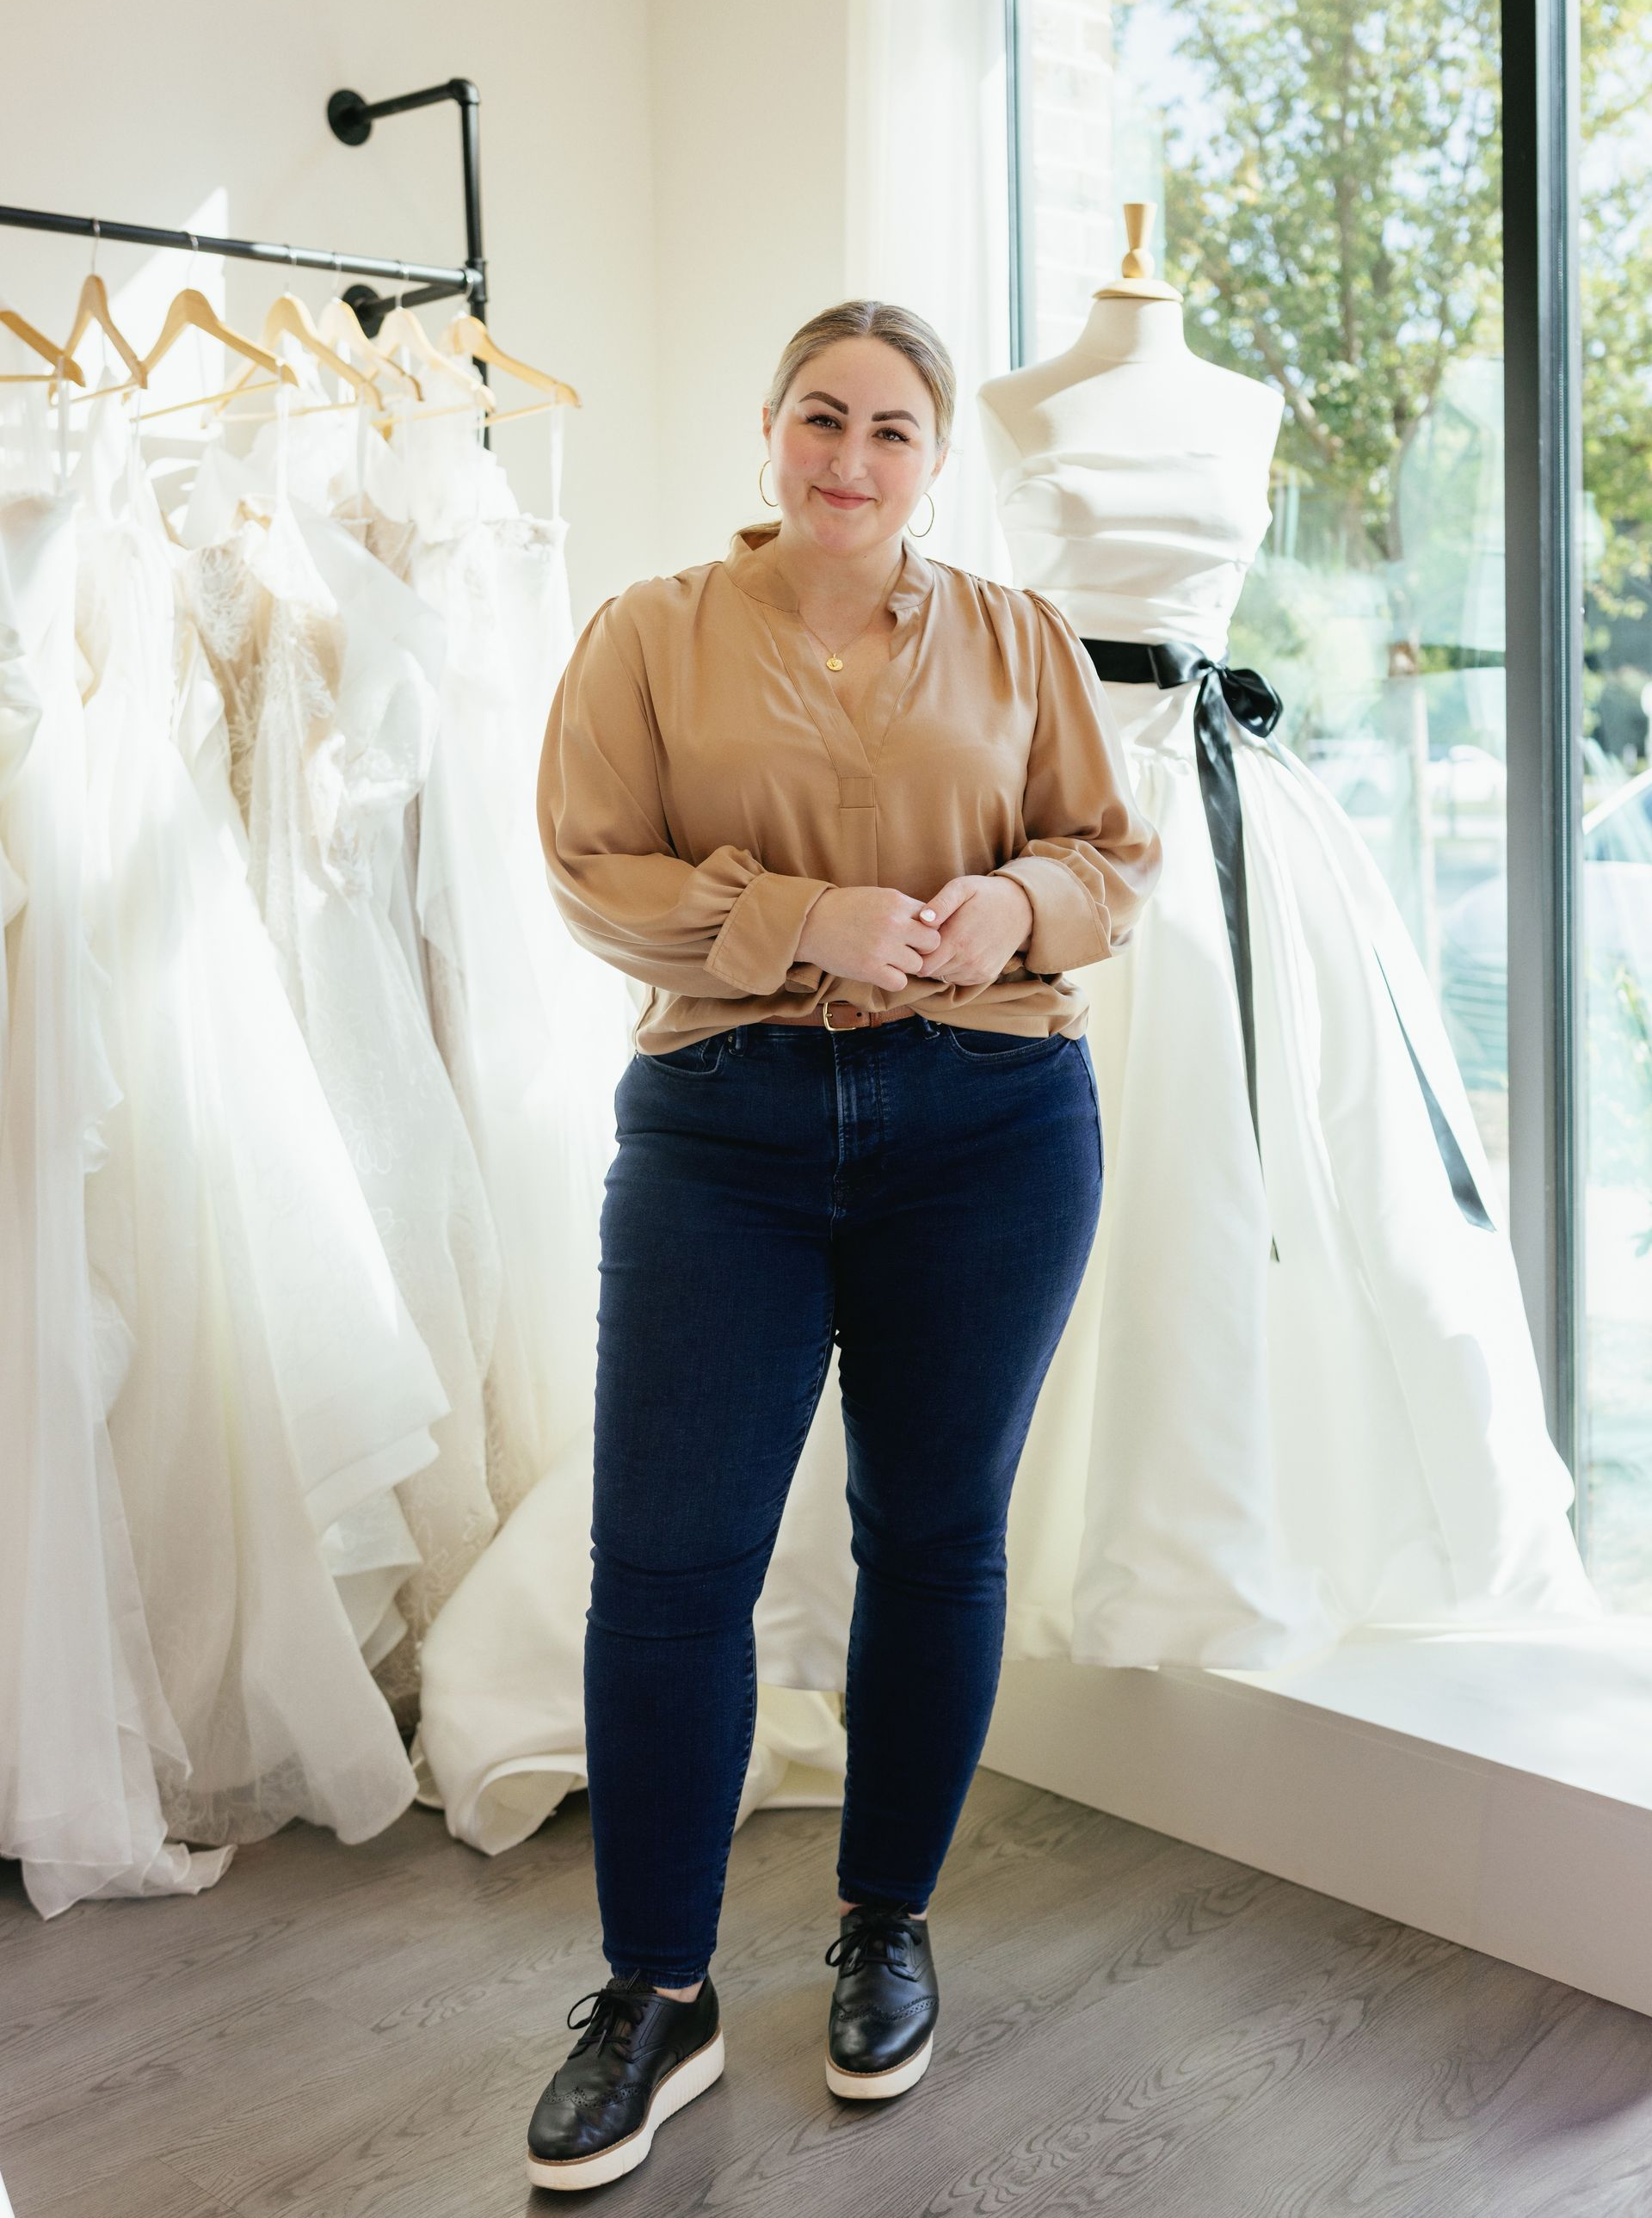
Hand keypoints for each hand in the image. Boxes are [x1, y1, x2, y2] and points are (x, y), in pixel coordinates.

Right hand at [796, 885, 943, 990]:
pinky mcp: (870, 969)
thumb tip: (930, 922)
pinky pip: (900, 982)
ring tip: (888, 960)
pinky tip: (881, 971)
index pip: (933, 919)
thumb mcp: (877, 896)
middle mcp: (894, 924)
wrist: (810, 922)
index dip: (925, 928)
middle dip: (922, 948)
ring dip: (906, 965)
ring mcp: (883, 947)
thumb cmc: (844, 908)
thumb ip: (903, 908)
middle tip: (906, 949)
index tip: (912, 933)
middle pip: (933, 943)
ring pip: (917, 965)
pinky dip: (893, 979)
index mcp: (897, 902)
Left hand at [911, 875, 1032, 984]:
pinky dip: (954, 968)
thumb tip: (922, 920)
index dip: (915, 952)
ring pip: (944, 977)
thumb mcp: (962, 887)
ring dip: (940, 964)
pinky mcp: (986, 975)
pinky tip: (959, 950)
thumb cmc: (986, 894)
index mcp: (958, 940)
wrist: (1022, 907)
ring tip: (947, 942)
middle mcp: (969, 960)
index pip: (922, 964)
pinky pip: (958, 979)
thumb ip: (940, 903)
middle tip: (929, 940)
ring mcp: (979, 970)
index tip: (916, 938)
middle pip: (931, 972)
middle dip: (925, 958)